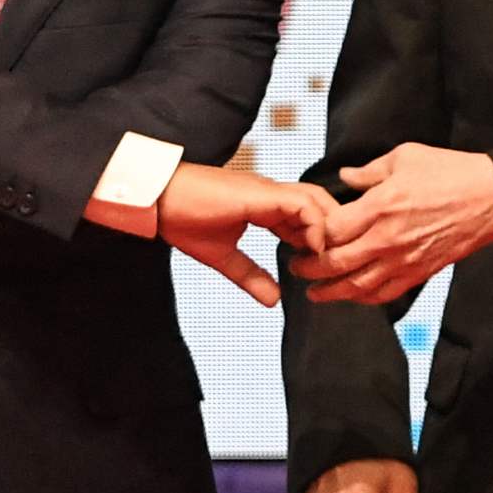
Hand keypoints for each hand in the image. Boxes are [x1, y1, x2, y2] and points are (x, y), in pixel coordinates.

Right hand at [151, 161, 333, 308]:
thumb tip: (275, 301)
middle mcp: (271, 193)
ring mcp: (268, 191)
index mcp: (263, 205)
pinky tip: (311, 249)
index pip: (306, 215)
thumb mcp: (222, 257)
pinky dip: (314, 226)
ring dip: (328, 229)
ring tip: (325, 258)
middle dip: (333, 230)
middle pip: (321, 203)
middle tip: (333, 262)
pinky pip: (303, 206)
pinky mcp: (262, 194)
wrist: (159, 200)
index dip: (317, 240)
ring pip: (318, 201)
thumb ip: (250, 275)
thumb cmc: (182, 221)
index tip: (316, 267)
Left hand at [286, 142, 492, 306]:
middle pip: (337, 263)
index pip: (331, 230)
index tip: (302, 233)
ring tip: (315, 293)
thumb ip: (368, 172)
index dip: (312, 234)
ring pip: (358, 286)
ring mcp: (405, 260)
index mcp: (380, 207)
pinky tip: (353, 296)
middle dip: (310, 269)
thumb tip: (344, 177)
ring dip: (331, 292)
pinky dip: (365, 298)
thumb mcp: (404, 158)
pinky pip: (386, 293)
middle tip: (296, 268)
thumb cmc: (451, 172)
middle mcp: (387, 239)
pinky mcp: (422, 272)